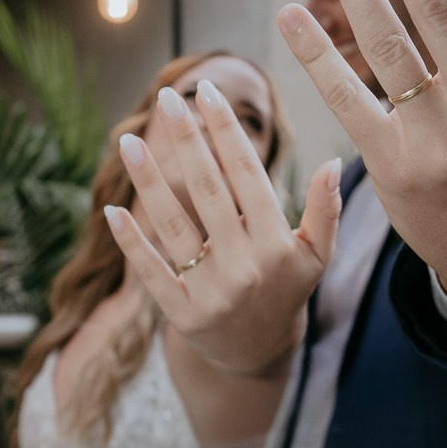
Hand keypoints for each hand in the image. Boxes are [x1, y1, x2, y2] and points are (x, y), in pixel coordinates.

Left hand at [104, 79, 341, 374]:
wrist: (259, 354)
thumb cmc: (285, 290)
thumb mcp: (315, 255)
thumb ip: (325, 210)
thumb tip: (332, 162)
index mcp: (277, 244)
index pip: (247, 175)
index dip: (226, 131)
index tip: (208, 93)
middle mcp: (245, 266)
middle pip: (208, 191)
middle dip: (187, 140)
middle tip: (169, 97)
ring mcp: (212, 292)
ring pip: (174, 226)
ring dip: (148, 181)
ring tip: (127, 140)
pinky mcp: (182, 315)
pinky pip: (152, 272)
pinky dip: (132, 242)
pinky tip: (114, 209)